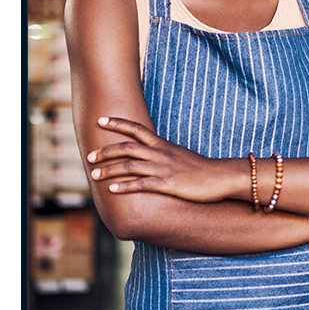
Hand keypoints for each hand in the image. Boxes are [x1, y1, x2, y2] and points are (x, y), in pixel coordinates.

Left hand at [87, 117, 225, 201]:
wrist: (219, 177)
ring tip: (94, 174)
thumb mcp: (179, 155)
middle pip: (127, 147)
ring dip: (110, 170)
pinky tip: (112, 190)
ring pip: (130, 165)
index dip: (117, 123)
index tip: (101, 119)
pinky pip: (141, 184)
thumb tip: (150, 153)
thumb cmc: (199, 168)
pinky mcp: (167, 184)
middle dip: (106, 151)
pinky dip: (124, 186)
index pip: (136, 129)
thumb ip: (163, 153)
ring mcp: (163, 168)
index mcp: (162, 145)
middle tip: (89, 156)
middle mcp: (160, 153)